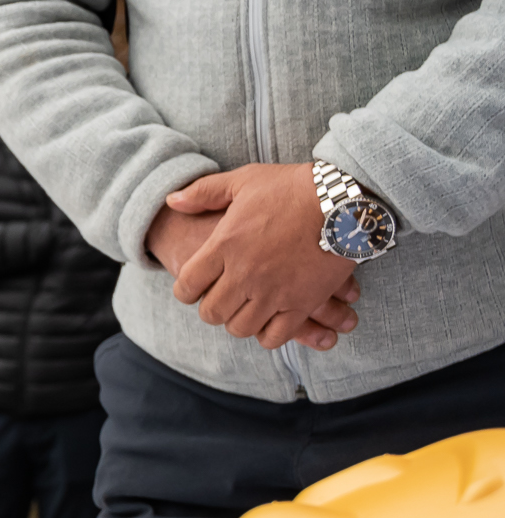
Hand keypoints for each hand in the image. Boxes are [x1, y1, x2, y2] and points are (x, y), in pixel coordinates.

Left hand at [159, 166, 362, 350]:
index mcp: (224, 245)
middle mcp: (244, 273)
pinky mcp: (302, 303)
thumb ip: (204, 192)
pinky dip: (268, 334)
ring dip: (239, 320)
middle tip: (222, 299)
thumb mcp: (245, 180)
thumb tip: (171, 201)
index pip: (186, 286)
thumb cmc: (293, 186)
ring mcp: (273, 292)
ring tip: (246, 308)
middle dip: (212, 308)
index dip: (186, 290)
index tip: (194, 287)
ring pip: (240, 327)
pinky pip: (274, 336)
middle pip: (211, 313)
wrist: (346, 198)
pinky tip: (271, 320)